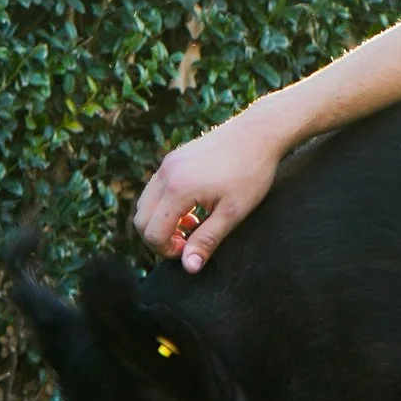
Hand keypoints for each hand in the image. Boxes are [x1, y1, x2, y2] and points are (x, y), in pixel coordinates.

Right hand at [132, 108, 286, 270]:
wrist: (259, 133)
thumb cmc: (250, 173)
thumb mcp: (232, 213)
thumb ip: (206, 240)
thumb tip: (188, 267)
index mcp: (177, 188)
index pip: (153, 233)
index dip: (167, 251)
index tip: (190, 251)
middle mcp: (166, 173)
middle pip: (141, 219)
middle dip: (158, 239)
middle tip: (187, 243)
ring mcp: (168, 162)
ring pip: (145, 203)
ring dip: (161, 222)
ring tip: (192, 226)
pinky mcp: (174, 157)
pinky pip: (156, 189)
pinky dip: (165, 205)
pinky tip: (193, 208)